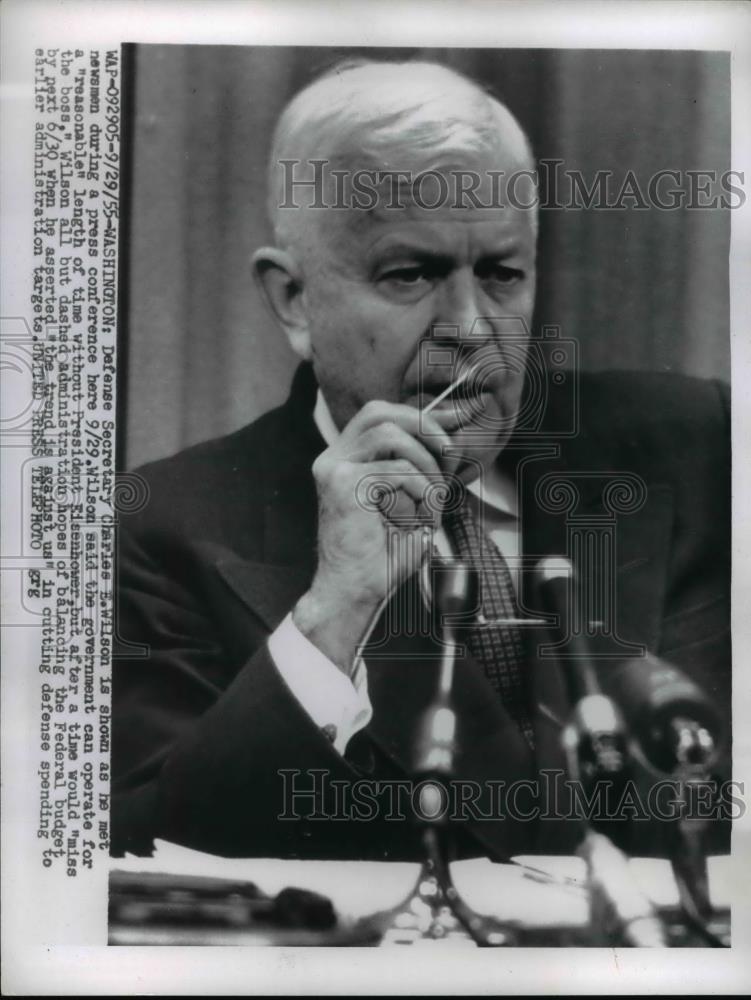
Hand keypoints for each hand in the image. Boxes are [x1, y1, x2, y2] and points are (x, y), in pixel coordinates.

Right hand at [293, 400, 458, 673]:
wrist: (353, 594)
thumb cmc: (381, 554)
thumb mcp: (404, 500)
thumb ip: (414, 467)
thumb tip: (446, 436)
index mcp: (342, 459)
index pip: (378, 414)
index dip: (416, 419)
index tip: (446, 445)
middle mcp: (332, 458)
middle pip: (380, 411)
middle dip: (423, 426)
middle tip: (449, 456)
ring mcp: (334, 469)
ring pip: (392, 436)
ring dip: (425, 466)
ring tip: (432, 501)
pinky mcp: (343, 485)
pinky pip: (398, 470)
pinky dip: (421, 492)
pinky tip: (420, 519)